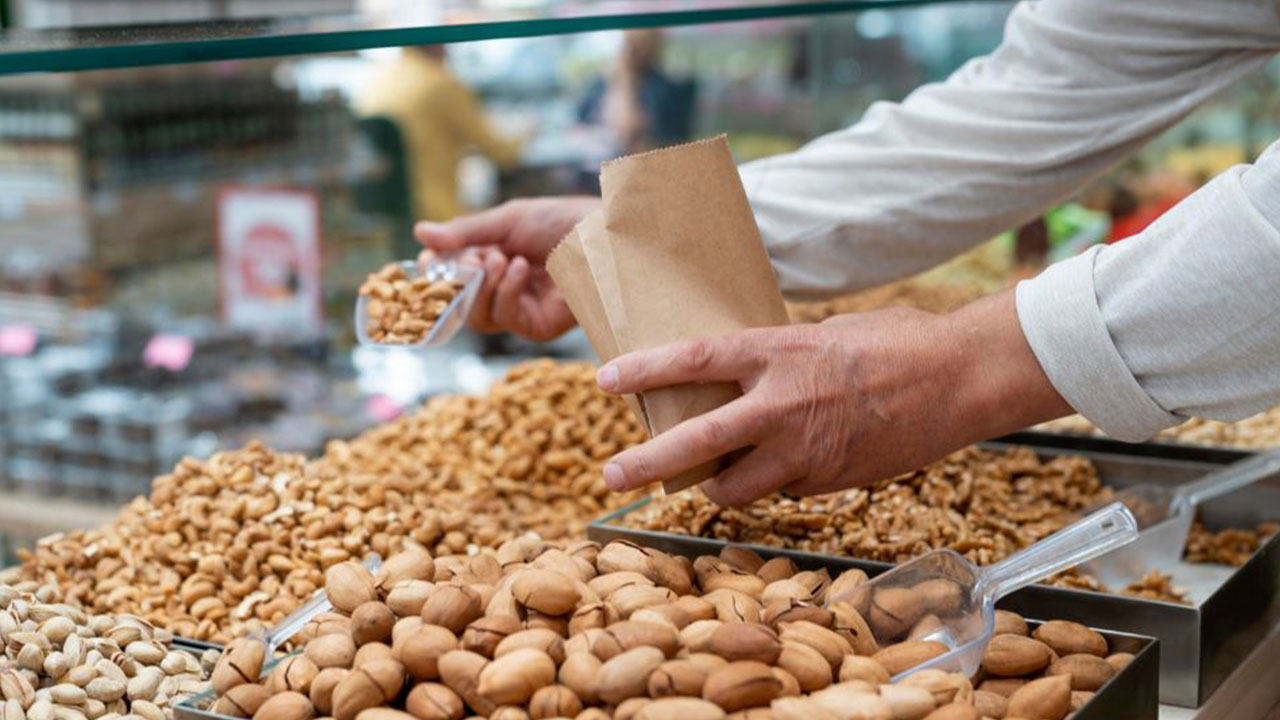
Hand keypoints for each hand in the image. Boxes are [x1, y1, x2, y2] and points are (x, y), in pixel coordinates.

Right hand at [416, 197, 600, 339]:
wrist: (602, 235)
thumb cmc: (561, 221)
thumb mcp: (508, 220)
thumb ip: (465, 232)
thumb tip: (419, 232)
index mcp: (492, 262)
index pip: (451, 278)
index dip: (434, 273)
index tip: (427, 261)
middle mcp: (503, 289)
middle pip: (459, 303)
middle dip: (458, 281)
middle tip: (470, 259)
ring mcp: (520, 310)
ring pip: (478, 317)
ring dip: (483, 286)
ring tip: (500, 258)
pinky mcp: (538, 326)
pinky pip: (506, 318)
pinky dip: (506, 293)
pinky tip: (519, 269)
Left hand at [595, 289, 1071, 505]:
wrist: (961, 380)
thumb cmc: (898, 341)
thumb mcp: (825, 331)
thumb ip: (779, 355)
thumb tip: (743, 372)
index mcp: (780, 353)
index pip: (695, 360)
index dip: (645, 370)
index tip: (606, 379)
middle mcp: (785, 405)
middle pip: (698, 442)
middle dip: (647, 462)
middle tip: (610, 475)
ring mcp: (808, 450)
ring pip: (737, 488)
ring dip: (712, 487)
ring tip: (699, 482)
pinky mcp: (831, 482)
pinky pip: (784, 490)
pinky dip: (772, 484)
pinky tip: (780, 468)